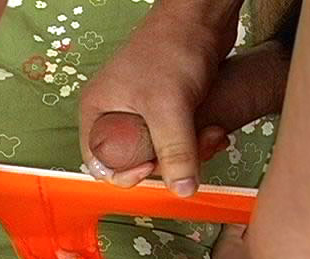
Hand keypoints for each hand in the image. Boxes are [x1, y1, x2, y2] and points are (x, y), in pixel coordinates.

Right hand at [80, 0, 242, 194]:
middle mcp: (114, 114)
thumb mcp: (168, 106)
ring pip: (160, 153)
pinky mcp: (166, 109)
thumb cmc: (171, 46)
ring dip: (189, 153)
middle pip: (134, 161)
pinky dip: (196, 142)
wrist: (202, 17)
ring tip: (210, 136)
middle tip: (192, 150)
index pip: (99, 164)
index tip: (152, 169)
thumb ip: (174, 152)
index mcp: (97, 112)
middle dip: (167, 162)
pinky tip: (213, 132)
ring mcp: (141, 111)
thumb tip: (182, 189)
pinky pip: (176, 140)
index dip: (125, 174)